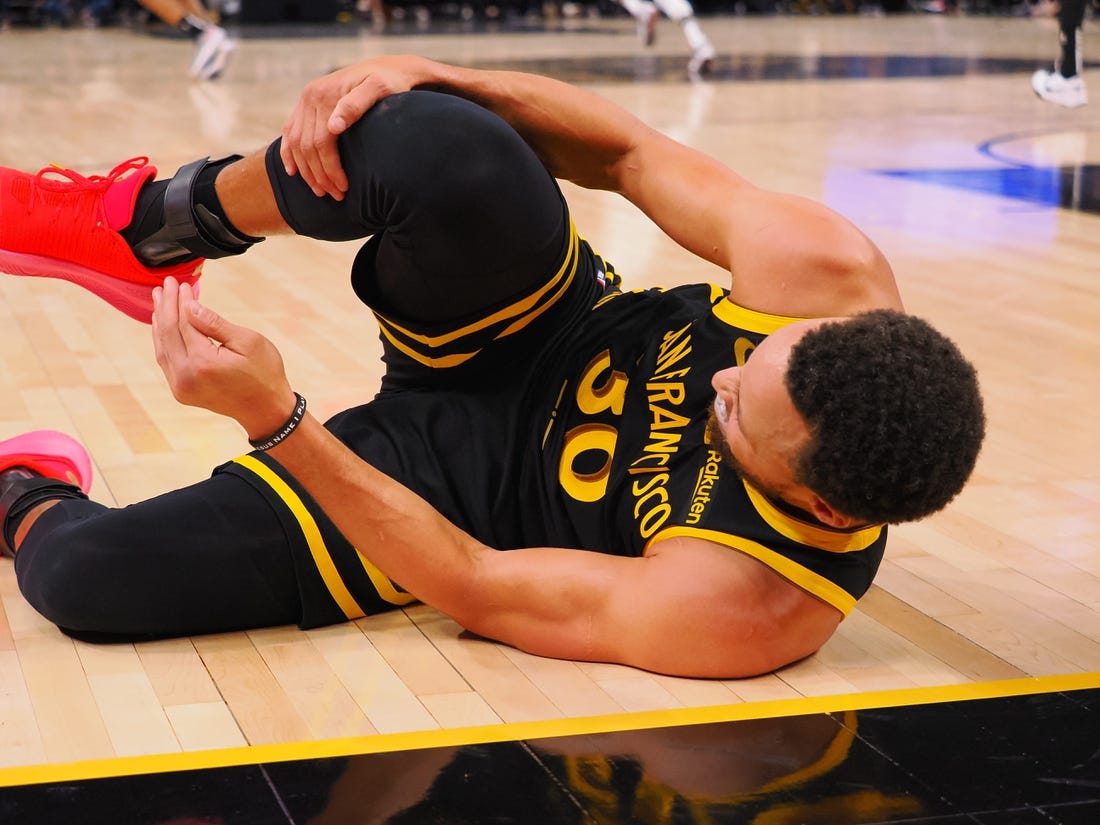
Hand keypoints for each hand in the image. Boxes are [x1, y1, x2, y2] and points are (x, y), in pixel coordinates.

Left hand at [151, 277, 296, 441]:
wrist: (266, 410)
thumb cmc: (264, 373)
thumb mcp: (248, 342)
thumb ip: (215, 323)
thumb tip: (189, 305)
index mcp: (203, 362)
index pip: (185, 323)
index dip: (182, 301)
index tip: (182, 284)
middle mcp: (186, 376)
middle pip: (168, 332)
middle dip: (166, 306)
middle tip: (166, 284)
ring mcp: (181, 386)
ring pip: (163, 346)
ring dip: (160, 321)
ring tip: (159, 299)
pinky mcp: (181, 391)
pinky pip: (166, 360)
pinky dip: (163, 340)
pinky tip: (163, 325)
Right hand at [279, 54, 433, 200]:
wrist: (387, 69)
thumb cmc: (389, 83)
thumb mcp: (379, 89)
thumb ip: (356, 105)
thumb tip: (333, 127)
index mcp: (324, 95)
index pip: (321, 142)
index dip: (330, 169)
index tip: (344, 188)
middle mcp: (310, 96)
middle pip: (307, 146)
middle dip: (319, 175)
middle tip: (336, 196)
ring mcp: (305, 101)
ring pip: (296, 143)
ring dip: (306, 171)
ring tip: (321, 191)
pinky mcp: (306, 105)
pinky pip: (290, 132)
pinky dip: (289, 153)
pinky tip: (293, 172)